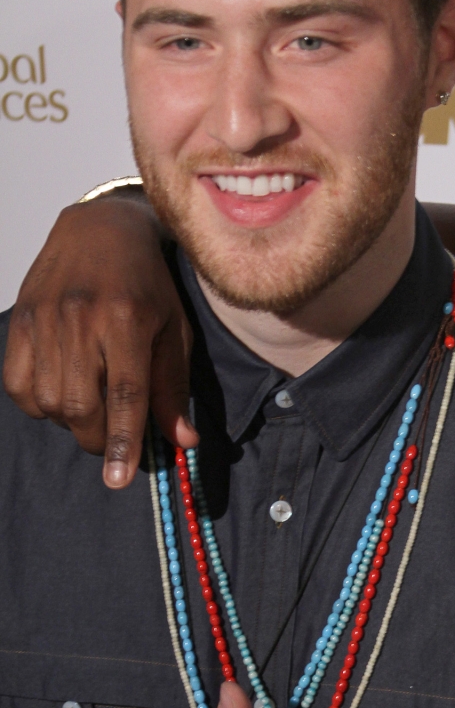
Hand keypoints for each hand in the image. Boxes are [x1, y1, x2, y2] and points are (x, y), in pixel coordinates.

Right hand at [3, 193, 196, 488]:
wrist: (100, 229)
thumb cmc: (147, 284)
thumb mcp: (174, 330)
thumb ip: (173, 388)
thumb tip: (183, 442)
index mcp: (129, 318)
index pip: (124, 393)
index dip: (122, 439)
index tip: (120, 478)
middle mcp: (81, 318)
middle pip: (80, 405)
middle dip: (98, 438)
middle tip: (114, 440)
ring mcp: (44, 318)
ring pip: (48, 402)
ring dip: (71, 422)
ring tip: (91, 406)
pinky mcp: (19, 320)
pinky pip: (19, 386)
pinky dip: (40, 404)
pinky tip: (62, 390)